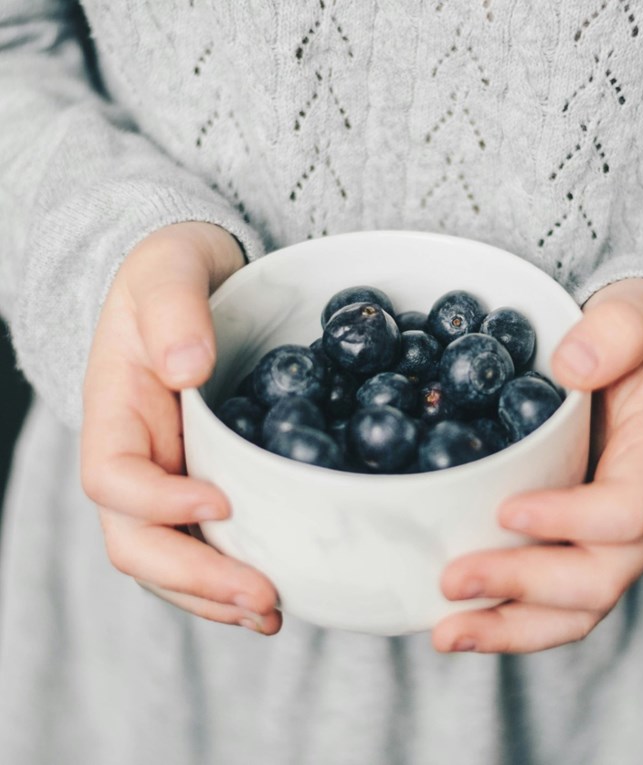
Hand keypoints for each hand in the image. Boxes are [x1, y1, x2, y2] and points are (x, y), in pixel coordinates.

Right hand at [81, 222, 280, 633]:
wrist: (191, 283)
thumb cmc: (171, 273)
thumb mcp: (169, 272)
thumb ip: (174, 312)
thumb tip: (191, 368)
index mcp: (115, 413)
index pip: (112, 479)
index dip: (157, 502)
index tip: (222, 500)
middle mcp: (135, 457)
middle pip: (138, 541)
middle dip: (196, 577)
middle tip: (262, 598)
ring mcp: (167, 475)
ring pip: (169, 557)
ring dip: (214, 596)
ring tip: (271, 612)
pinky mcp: (201, 479)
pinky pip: (204, 541)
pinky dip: (231, 575)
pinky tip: (275, 589)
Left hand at [432, 278, 642, 652]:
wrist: (642, 367)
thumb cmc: (640, 341)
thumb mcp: (639, 315)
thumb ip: (616, 331)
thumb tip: (569, 365)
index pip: (626, 511)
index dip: (571, 520)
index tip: (508, 510)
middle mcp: (641, 514)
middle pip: (596, 579)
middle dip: (523, 587)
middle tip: (451, 580)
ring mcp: (607, 539)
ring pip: (572, 609)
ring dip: (508, 627)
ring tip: (444, 632)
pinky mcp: (574, 544)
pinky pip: (549, 599)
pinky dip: (505, 617)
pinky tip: (453, 618)